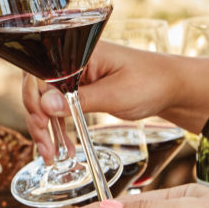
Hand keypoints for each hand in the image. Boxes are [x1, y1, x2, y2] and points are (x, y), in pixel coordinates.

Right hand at [22, 41, 178, 162]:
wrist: (173, 87)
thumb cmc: (151, 82)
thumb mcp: (116, 94)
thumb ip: (79, 99)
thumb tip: (45, 105)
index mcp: (78, 52)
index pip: (41, 71)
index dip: (35, 97)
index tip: (42, 122)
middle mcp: (71, 61)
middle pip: (38, 87)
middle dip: (37, 118)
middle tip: (46, 147)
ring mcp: (74, 76)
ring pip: (46, 101)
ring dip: (44, 128)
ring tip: (50, 154)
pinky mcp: (79, 90)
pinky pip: (59, 108)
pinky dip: (57, 127)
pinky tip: (60, 147)